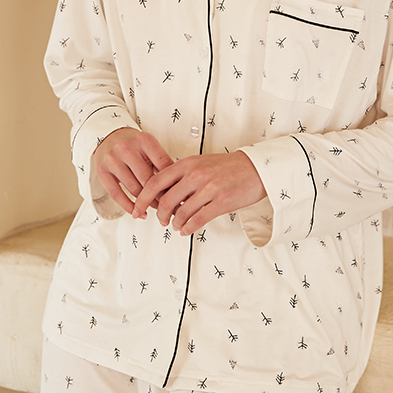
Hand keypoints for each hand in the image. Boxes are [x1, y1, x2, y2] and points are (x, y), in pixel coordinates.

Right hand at [94, 127, 174, 213]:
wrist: (109, 137)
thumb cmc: (134, 145)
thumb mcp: (150, 147)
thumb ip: (162, 163)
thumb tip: (178, 187)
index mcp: (144, 140)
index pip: (162, 164)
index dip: (172, 182)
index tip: (179, 194)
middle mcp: (126, 148)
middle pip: (147, 179)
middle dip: (160, 195)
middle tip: (168, 206)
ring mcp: (113, 160)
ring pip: (133, 189)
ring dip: (146, 203)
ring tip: (155, 209)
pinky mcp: (103, 172)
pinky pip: (116, 194)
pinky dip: (128, 206)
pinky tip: (137, 212)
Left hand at [131, 150, 265, 235]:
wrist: (256, 169)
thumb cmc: (227, 167)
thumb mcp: (201, 163)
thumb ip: (181, 175)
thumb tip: (161, 194)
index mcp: (188, 163)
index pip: (155, 182)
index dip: (142, 198)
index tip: (137, 209)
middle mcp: (196, 175)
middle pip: (166, 201)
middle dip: (160, 216)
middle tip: (161, 221)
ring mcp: (209, 189)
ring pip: (180, 214)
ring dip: (175, 224)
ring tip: (177, 226)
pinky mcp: (221, 203)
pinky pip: (197, 220)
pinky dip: (188, 228)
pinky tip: (186, 230)